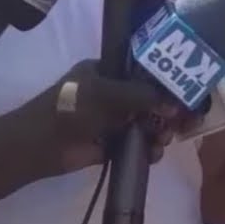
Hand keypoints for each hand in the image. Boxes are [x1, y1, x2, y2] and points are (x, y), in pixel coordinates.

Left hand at [19, 60, 184, 174]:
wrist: (38, 146)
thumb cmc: (68, 108)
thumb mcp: (106, 93)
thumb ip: (141, 95)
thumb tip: (174, 105)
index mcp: (107, 71)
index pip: (144, 70)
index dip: (166, 80)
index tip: (186, 91)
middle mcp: (112, 92)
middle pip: (150, 98)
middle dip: (168, 109)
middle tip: (184, 120)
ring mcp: (112, 119)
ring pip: (146, 122)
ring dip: (160, 130)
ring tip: (164, 139)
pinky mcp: (111, 143)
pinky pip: (137, 143)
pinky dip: (148, 148)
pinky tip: (153, 154)